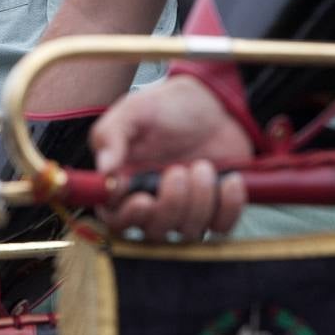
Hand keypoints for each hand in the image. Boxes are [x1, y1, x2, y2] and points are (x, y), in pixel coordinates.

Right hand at [90, 74, 252, 239]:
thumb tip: (105, 170)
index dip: (128, 217)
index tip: (143, 199)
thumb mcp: (132, 112)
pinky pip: (221, 226)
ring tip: (203, 166)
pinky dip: (229, 206)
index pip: (116, 221)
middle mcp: (151, 205)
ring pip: (188, 231)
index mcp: (124, 186)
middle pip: (154, 232)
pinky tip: (230, 179)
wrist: (210, 102)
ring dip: (199, 200)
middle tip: (178, 171)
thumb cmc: (165, 108)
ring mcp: (184, 211)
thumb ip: (111, 136)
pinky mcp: (214, 210)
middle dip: (171, 204)